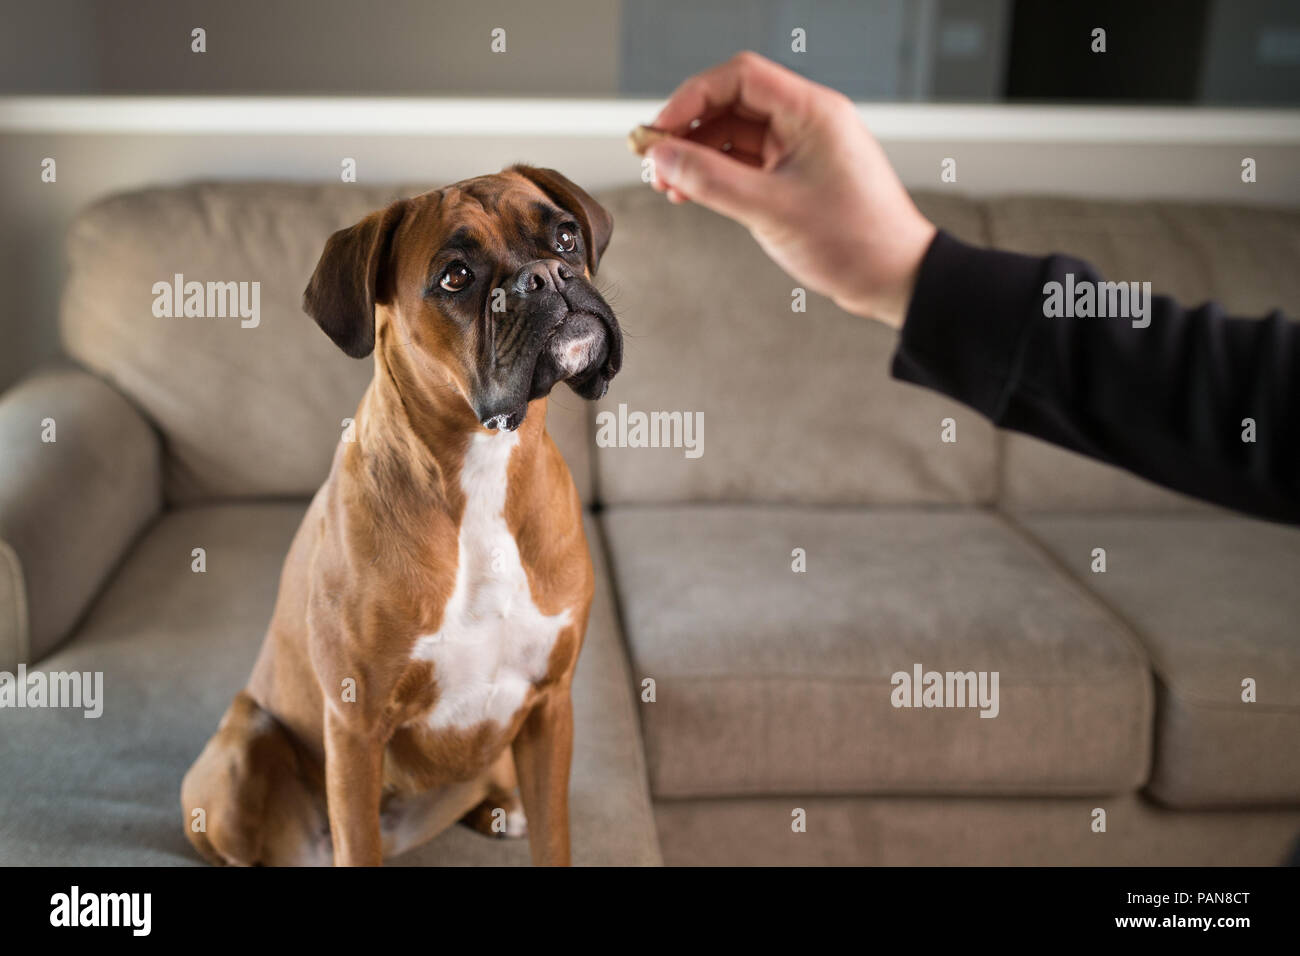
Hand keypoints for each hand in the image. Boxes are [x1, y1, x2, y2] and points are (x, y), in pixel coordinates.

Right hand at [645, 51, 935, 328]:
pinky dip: (717, 175)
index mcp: (811, 112)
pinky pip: (746, 162)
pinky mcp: (797, 175)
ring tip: (669, 185)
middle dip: (688, 131)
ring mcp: (801, 148)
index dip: (691, 98)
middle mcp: (806, 122)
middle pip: (731, 104)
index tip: (660, 130)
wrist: (893, 278)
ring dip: (698, 156)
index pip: (739, 77)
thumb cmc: (854, 241)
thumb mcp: (769, 210)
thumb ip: (710, 180)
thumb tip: (663, 158)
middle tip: (654, 160)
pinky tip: (693, 193)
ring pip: (734, 135)